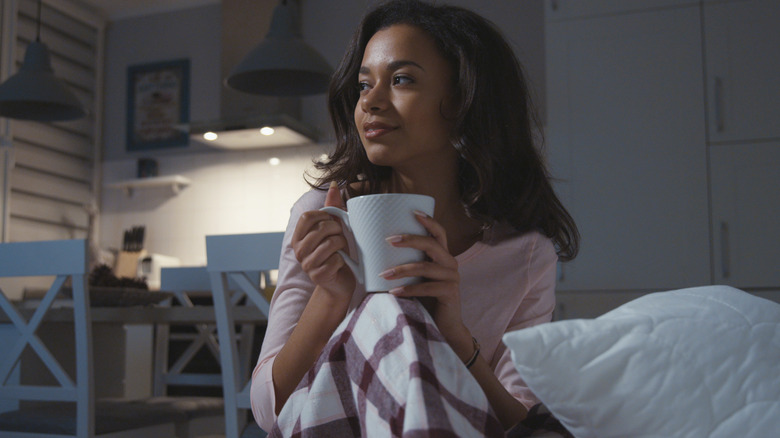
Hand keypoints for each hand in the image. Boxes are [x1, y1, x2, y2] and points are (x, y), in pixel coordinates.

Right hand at [291, 182, 355, 301]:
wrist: (339, 283)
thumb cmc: (336, 253)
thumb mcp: (334, 229)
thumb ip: (332, 208)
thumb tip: (336, 184)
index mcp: (298, 237)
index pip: (307, 217)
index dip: (324, 216)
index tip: (332, 221)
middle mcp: (298, 250)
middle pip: (320, 229)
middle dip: (337, 229)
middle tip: (341, 236)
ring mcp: (307, 265)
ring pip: (329, 244)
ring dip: (342, 244)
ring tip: (342, 249)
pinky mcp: (318, 276)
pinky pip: (336, 260)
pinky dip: (343, 260)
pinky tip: (341, 263)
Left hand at [381, 211, 472, 357]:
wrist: (442, 328)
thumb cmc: (424, 300)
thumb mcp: (416, 279)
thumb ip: (407, 264)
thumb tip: (374, 252)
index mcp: (443, 256)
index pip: (439, 233)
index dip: (429, 221)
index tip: (413, 211)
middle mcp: (450, 263)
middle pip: (432, 244)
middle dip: (410, 239)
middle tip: (389, 240)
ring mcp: (452, 278)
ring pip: (425, 268)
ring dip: (402, 270)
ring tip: (383, 275)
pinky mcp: (450, 293)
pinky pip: (427, 288)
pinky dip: (408, 289)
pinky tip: (393, 292)